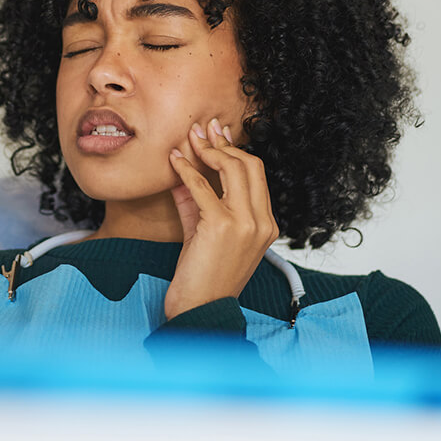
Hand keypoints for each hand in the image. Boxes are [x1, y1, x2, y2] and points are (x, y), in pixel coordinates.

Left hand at [165, 117, 279, 319]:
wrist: (199, 311)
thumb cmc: (202, 276)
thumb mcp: (204, 232)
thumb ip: (197, 200)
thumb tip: (182, 168)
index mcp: (266, 225)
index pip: (257, 175)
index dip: (236, 152)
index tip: (218, 137)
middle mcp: (262, 222)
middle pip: (250, 165)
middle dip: (225, 144)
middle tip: (204, 129)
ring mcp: (245, 223)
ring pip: (234, 168)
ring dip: (209, 149)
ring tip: (190, 138)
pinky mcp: (222, 226)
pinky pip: (202, 186)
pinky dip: (186, 169)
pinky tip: (173, 160)